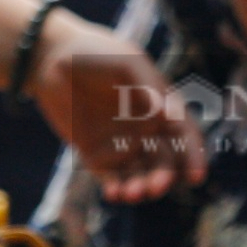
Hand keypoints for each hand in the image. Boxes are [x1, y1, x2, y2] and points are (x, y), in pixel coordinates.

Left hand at [27, 11, 207, 203]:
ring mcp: (120, 142)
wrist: (50, 57)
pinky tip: (114, 193)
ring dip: (140, 187)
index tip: (195, 175)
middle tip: (155, 187)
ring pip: (139, 174)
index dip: (193, 155)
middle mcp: (144, 127)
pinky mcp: (95, 153)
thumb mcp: (127, 61)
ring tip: (131, 193)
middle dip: (163, 177)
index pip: (184, 134)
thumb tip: (168, 117)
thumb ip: (148, 85)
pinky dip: (115, 188)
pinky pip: (110, 177)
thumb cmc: (94, 52)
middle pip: (164, 161)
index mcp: (159, 104)